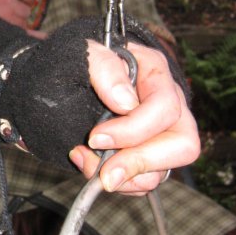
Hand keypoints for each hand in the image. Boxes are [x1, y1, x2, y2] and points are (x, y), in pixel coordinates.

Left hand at [69, 41, 199, 193]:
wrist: (52, 78)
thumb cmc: (73, 60)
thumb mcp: (83, 53)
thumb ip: (104, 67)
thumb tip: (126, 102)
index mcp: (155, 72)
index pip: (165, 107)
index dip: (134, 129)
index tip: (96, 138)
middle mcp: (165, 104)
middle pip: (183, 145)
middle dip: (141, 163)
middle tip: (105, 174)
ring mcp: (158, 133)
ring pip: (163, 171)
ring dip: (125, 178)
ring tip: (86, 162)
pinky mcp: (143, 154)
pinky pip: (143, 181)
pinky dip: (117, 182)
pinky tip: (88, 163)